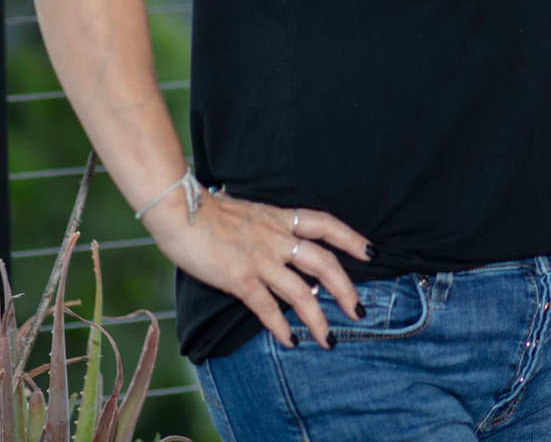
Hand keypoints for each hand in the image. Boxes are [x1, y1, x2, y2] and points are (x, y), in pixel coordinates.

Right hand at [147, 190, 371, 348]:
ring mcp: (260, 259)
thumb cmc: (209, 210)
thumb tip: (277, 231)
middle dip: (346, 289)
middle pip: (324, 263)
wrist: (180, 209)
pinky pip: (267, 308)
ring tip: (330, 339)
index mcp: (281, 218)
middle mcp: (278, 238)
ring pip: (301, 293)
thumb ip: (267, 224)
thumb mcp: (249, 209)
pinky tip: (290, 341)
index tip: (371, 252)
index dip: (351, 238)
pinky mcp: (240, 278)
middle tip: (359, 310)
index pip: (326, 225)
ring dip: (318, 319)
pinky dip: (280, 327)